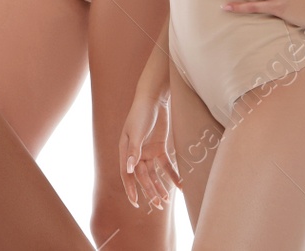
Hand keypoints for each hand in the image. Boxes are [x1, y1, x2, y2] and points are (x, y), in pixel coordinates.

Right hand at [118, 89, 177, 212]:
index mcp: (125, 151)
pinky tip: (179, 186)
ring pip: (154, 174)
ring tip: (165, 201)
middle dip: (149, 191)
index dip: (131, 189)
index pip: (126, 174)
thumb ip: (133, 150)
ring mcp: (148, 151)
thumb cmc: (140, 114)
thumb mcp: (136, 132)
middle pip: (142, 177)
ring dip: (159, 187)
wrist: (153, 99)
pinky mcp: (160, 148)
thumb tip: (128, 169)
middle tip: (158, 205)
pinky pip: (166, 166)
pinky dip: (172, 175)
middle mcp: (135, 154)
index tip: (136, 203)